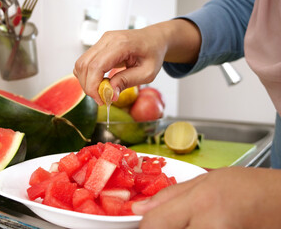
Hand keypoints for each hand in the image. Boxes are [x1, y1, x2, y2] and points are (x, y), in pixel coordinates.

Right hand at [73, 19, 200, 104]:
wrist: (154, 39)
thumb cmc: (153, 54)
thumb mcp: (147, 73)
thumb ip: (127, 81)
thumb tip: (110, 94)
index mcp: (121, 44)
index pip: (96, 66)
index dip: (94, 86)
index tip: (101, 100)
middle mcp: (108, 39)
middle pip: (85, 65)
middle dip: (89, 86)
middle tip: (101, 99)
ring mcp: (102, 41)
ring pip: (81, 63)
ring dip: (86, 81)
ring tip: (101, 91)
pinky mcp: (99, 45)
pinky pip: (85, 62)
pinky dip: (87, 75)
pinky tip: (100, 83)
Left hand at [132, 167, 280, 228]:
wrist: (280, 202)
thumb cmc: (247, 187)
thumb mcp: (205, 180)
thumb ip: (169, 195)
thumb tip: (139, 208)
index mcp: (201, 204)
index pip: (154, 224)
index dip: (143, 226)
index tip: (142, 223)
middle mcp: (209, 228)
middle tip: (167, 223)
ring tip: (186, 222)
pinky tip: (194, 227)